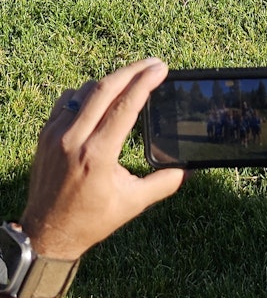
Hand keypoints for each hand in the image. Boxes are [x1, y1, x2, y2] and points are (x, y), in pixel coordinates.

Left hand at [20, 60, 184, 258]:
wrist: (47, 234)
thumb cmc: (90, 221)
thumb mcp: (132, 204)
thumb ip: (163, 184)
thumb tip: (190, 170)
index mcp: (97, 155)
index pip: (125, 105)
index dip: (145, 82)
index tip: (161, 68)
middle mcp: (74, 139)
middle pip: (104, 88)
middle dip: (132, 70)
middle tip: (153, 63)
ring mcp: (55, 134)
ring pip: (85, 91)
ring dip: (109, 81)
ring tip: (130, 80)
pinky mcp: (45, 135)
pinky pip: (66, 101)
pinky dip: (85, 94)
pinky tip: (99, 97)